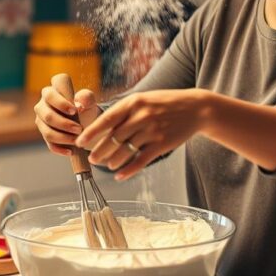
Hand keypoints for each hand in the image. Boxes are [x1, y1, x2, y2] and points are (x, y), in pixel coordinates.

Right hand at [33, 81, 99, 155]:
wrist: (86, 122)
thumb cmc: (85, 107)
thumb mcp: (89, 101)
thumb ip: (86, 97)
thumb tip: (79, 105)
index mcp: (52, 91)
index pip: (50, 93)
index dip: (61, 102)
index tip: (74, 110)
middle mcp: (43, 104)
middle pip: (47, 115)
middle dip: (64, 124)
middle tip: (79, 129)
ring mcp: (41, 120)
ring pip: (47, 131)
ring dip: (63, 137)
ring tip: (77, 140)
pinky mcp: (44, 134)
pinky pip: (49, 144)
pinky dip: (60, 149)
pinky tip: (70, 151)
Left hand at [76, 89, 210, 179]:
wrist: (195, 108)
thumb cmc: (165, 103)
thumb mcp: (143, 99)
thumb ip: (124, 111)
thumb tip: (101, 125)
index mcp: (133, 103)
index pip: (106, 120)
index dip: (91, 133)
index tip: (80, 142)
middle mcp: (142, 116)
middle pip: (114, 138)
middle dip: (100, 150)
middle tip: (92, 159)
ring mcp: (152, 130)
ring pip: (125, 151)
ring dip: (113, 161)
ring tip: (107, 165)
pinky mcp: (162, 144)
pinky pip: (140, 160)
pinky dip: (128, 170)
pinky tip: (120, 175)